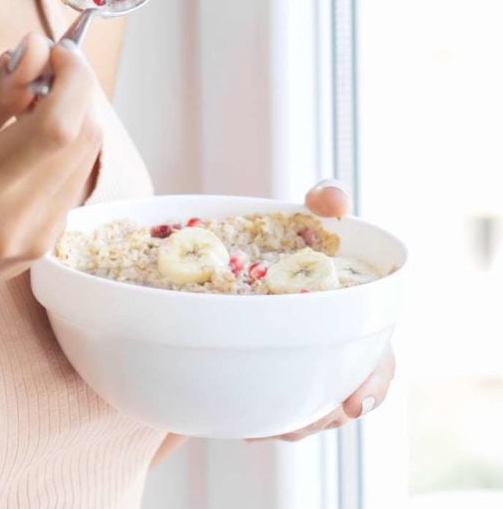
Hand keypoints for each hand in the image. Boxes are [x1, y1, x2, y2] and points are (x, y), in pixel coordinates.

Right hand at [0, 33, 102, 311]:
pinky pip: (76, 173)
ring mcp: (43, 235)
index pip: (58, 126)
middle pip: (83, 135)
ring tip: (26, 98)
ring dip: (71, 111)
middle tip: (35, 67)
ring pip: (87, 152)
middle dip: (72, 87)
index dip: (70, 77)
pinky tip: (28, 134)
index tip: (50, 50)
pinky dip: (65, 141)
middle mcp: (21, 218)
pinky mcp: (52, 239)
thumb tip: (36, 51)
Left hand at [246, 179, 395, 441]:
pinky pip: (288, 406)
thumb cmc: (300, 230)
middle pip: (347, 400)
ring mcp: (317, 367)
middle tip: (292, 426)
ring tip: (264, 427)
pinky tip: (246, 424)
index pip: (381, 364)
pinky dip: (271, 417)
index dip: (372, 387)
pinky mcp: (287, 374)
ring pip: (316, 411)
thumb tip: (333, 199)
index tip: (354, 402)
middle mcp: (347, 351)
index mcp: (364, 319)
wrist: (258, 249)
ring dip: (296, 422)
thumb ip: (326, 198)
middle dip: (324, 417)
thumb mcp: (313, 210)